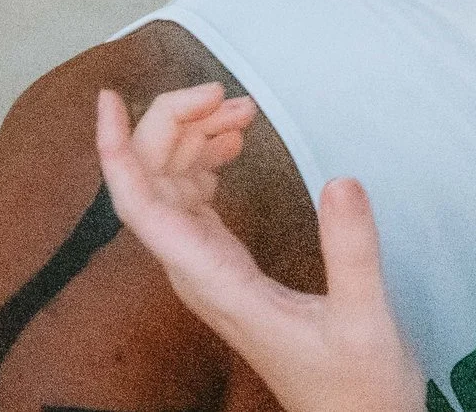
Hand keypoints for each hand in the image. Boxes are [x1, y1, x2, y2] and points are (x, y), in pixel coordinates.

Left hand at [95, 85, 421, 411]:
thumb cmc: (357, 389)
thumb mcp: (366, 322)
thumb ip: (353, 253)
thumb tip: (342, 181)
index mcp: (209, 279)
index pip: (138, 204)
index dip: (116, 149)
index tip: (109, 98)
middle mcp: (193, 268)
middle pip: (153, 180)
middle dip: (174, 124)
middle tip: (223, 92)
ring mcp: (204, 265)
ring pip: (171, 185)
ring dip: (193, 137)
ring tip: (240, 108)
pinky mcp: (223, 265)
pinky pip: (193, 199)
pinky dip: (205, 160)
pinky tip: (230, 141)